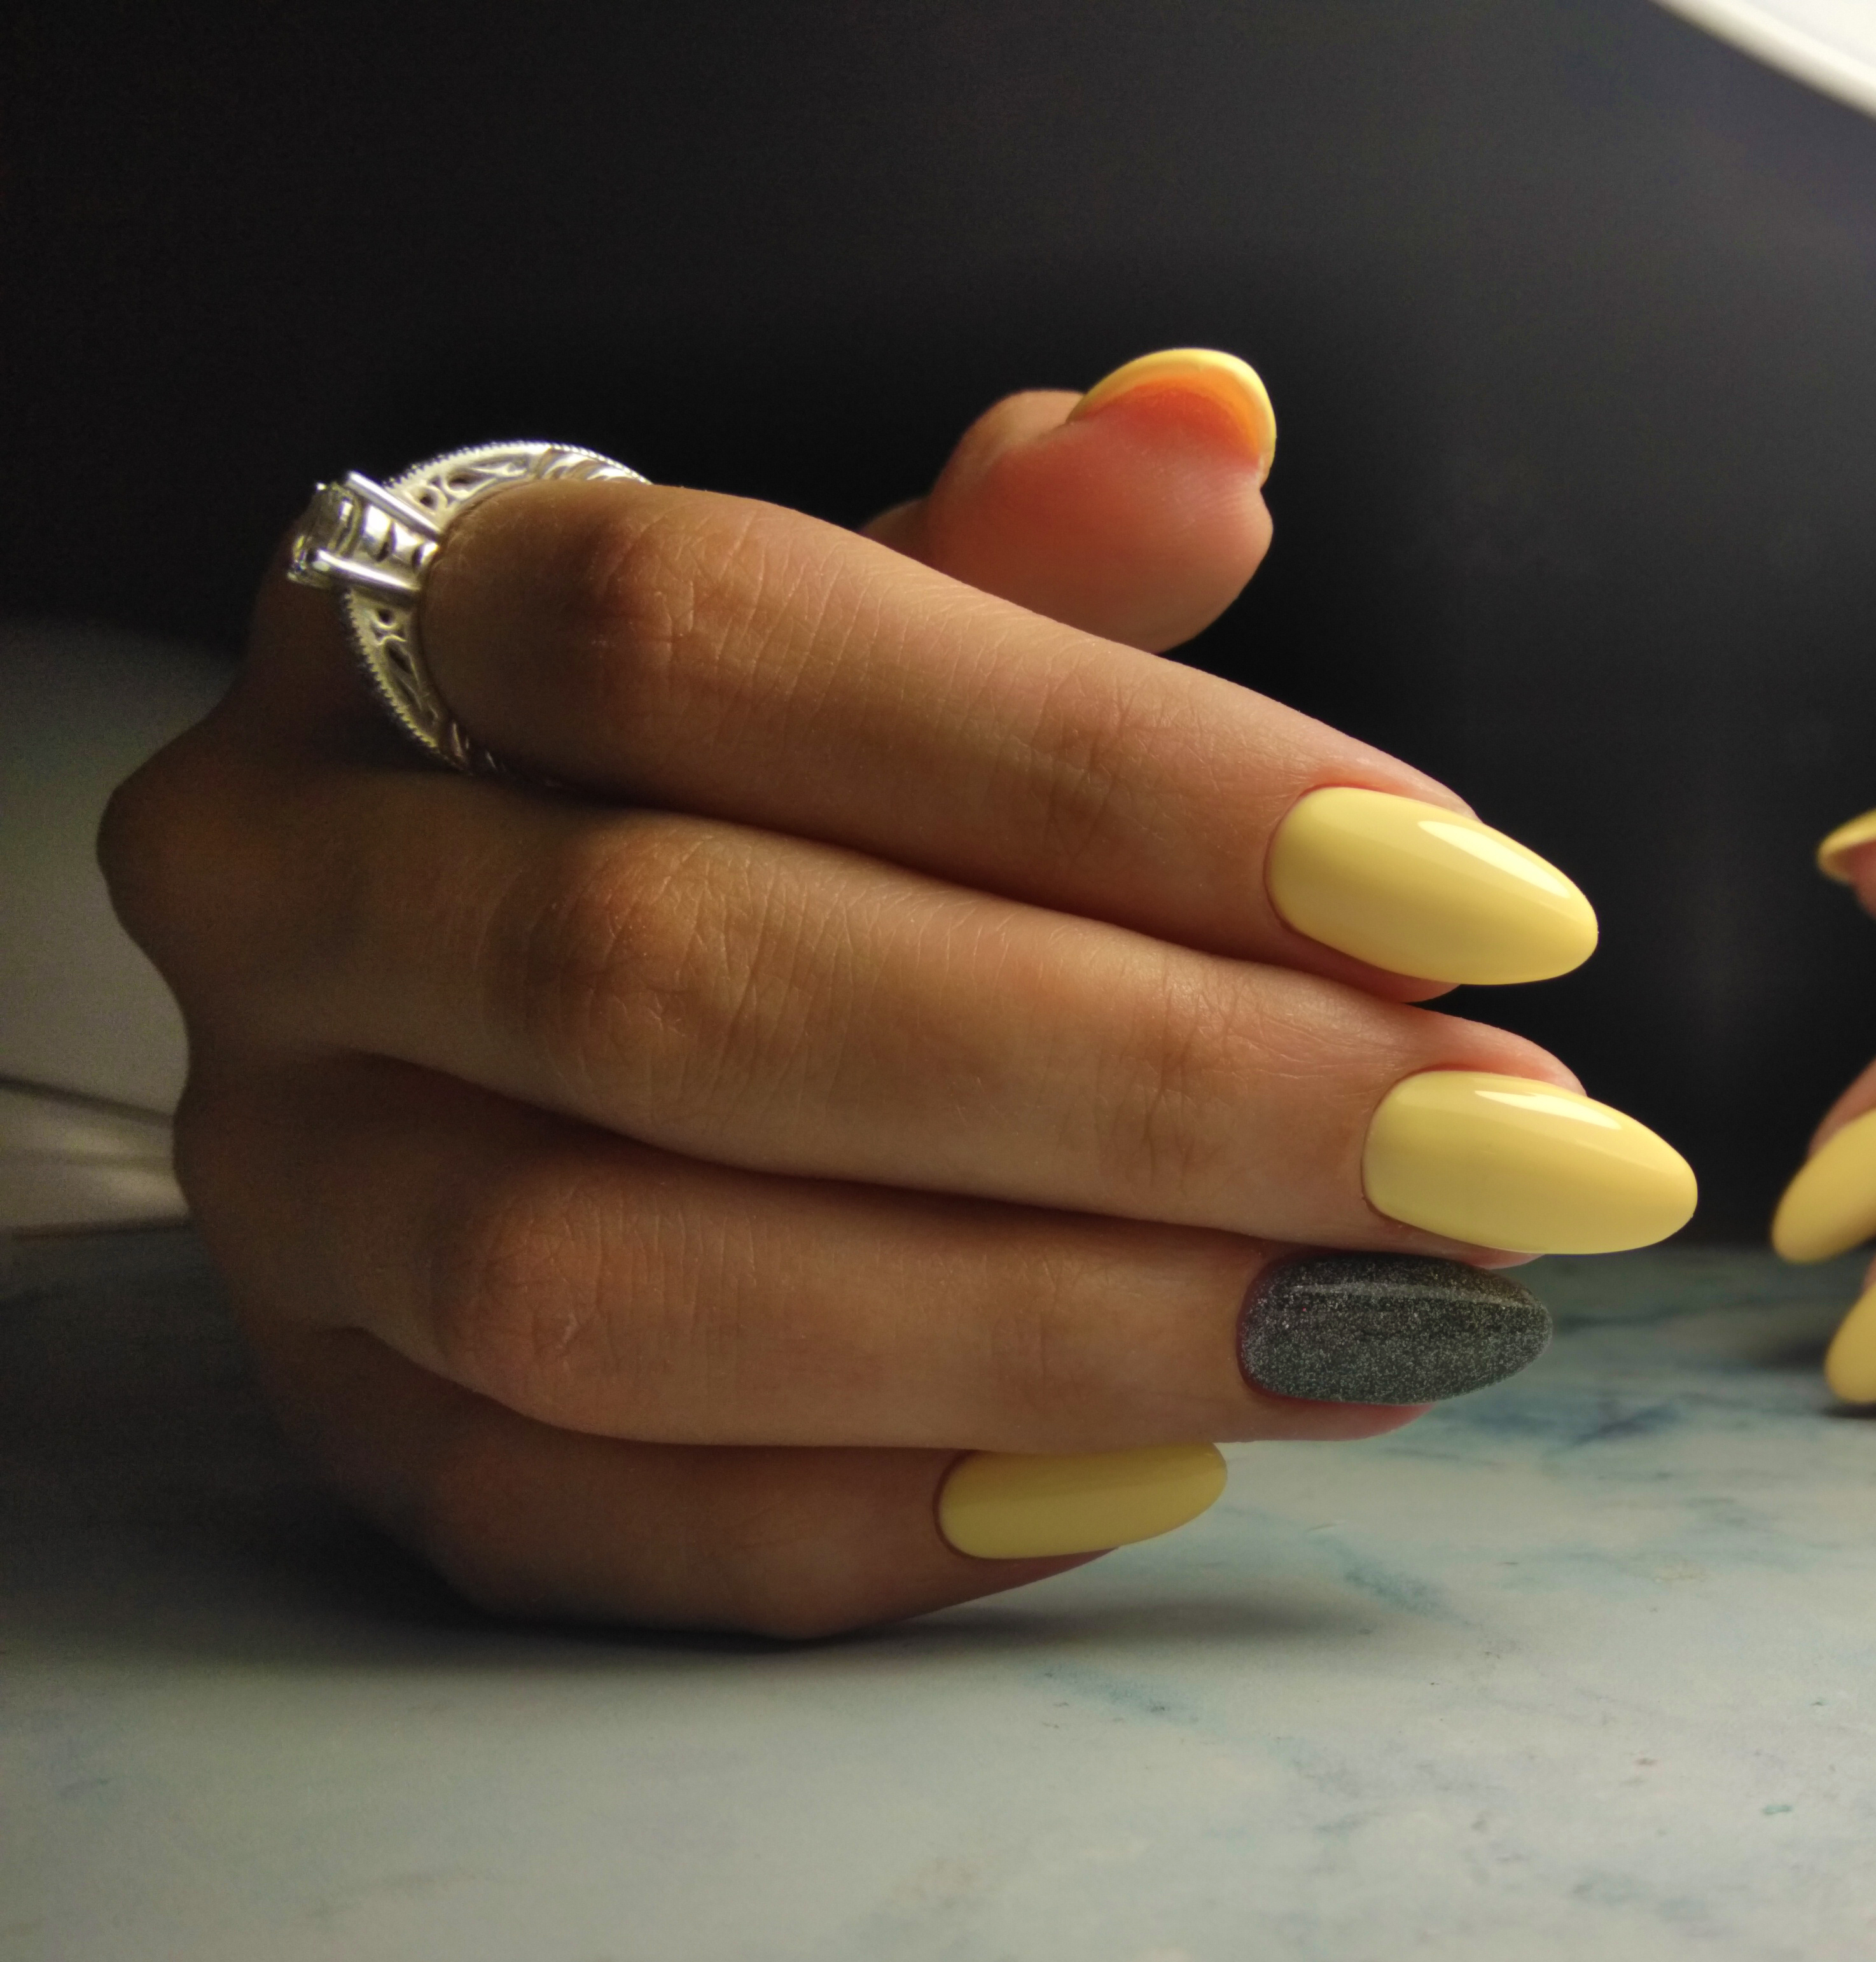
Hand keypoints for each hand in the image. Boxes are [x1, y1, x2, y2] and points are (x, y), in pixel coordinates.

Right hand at [103, 352, 1691, 1634]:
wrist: (478, 991)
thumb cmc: (743, 783)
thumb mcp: (866, 620)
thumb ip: (1018, 557)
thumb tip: (1205, 435)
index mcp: (408, 626)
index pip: (723, 643)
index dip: (1123, 775)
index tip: (1481, 901)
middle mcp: (286, 903)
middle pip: (686, 989)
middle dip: (1153, 1086)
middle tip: (1503, 1153)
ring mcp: (285, 1196)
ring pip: (618, 1290)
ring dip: (1062, 1324)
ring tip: (1400, 1320)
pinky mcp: (350, 1438)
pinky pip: (596, 1524)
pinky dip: (903, 1513)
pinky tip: (1177, 1469)